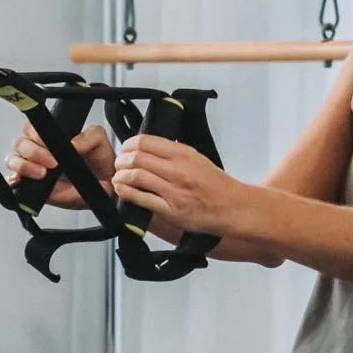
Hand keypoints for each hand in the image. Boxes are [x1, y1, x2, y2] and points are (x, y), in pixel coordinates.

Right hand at [4, 123, 114, 210]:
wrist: (104, 185)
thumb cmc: (98, 161)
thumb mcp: (98, 141)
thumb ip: (87, 137)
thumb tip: (71, 143)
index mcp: (49, 135)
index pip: (31, 128)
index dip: (37, 135)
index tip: (50, 145)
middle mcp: (37, 149)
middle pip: (19, 143)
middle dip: (34, 153)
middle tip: (53, 163)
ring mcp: (32, 167)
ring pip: (13, 160)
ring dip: (25, 166)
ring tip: (43, 174)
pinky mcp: (30, 185)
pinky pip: (12, 180)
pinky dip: (13, 179)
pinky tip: (22, 181)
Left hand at [111, 135, 247, 234]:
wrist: (233, 207)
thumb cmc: (217, 186)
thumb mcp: (197, 159)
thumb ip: (175, 152)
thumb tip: (151, 147)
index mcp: (183, 154)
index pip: (146, 142)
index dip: (129, 144)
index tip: (126, 149)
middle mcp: (177, 170)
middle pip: (136, 158)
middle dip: (121, 161)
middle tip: (119, 164)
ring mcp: (173, 190)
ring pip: (136, 176)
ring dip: (121, 176)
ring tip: (118, 178)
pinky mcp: (170, 210)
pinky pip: (141, 199)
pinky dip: (126, 193)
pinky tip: (122, 191)